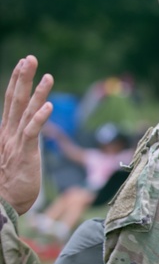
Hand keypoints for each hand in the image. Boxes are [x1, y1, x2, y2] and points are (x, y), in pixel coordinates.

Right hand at [0, 56, 53, 213]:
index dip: (17, 83)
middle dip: (23, 78)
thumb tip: (25, 130)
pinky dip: (40, 118)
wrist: (1, 205)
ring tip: (47, 76)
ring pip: (26, 112)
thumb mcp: (12, 159)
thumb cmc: (8, 186)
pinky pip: (32, 133)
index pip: (11, 103)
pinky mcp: (24, 154)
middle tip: (30, 58)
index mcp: (5, 134)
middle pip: (16, 101)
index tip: (23, 65)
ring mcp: (15, 143)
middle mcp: (8, 134)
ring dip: (37, 93)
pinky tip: (49, 106)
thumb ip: (18, 142)